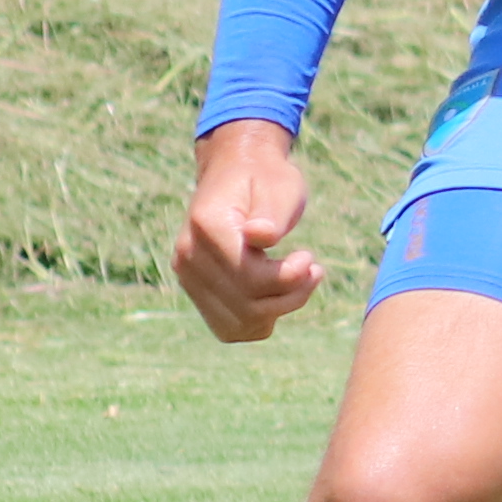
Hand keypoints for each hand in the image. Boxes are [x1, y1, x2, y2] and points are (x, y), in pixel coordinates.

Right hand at [174, 119, 321, 340]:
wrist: (236, 173)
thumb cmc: (265, 179)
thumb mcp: (280, 185)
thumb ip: (272, 213)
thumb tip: (260, 236)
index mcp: (207, 225)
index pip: (247, 275)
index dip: (287, 276)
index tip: (310, 257)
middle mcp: (188, 255)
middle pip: (245, 304)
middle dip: (290, 294)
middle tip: (313, 269)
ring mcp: (188, 276)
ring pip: (239, 323)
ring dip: (278, 310)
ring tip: (300, 282)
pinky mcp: (196, 291)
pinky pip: (229, 329)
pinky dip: (259, 321)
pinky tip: (278, 297)